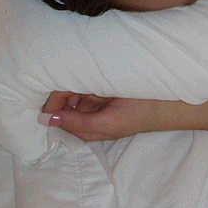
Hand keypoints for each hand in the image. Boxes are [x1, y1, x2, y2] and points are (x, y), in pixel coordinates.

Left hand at [40, 91, 154, 141]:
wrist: (162, 102)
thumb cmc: (135, 116)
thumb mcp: (105, 124)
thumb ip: (76, 122)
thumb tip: (46, 119)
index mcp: (85, 129)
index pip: (58, 118)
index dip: (53, 107)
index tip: (56, 95)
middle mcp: (86, 114)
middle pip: (63, 102)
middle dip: (68, 94)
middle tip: (85, 89)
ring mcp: (94, 99)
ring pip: (73, 89)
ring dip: (79, 85)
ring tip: (97, 86)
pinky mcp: (101, 86)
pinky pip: (85, 80)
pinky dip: (87, 78)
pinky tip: (100, 80)